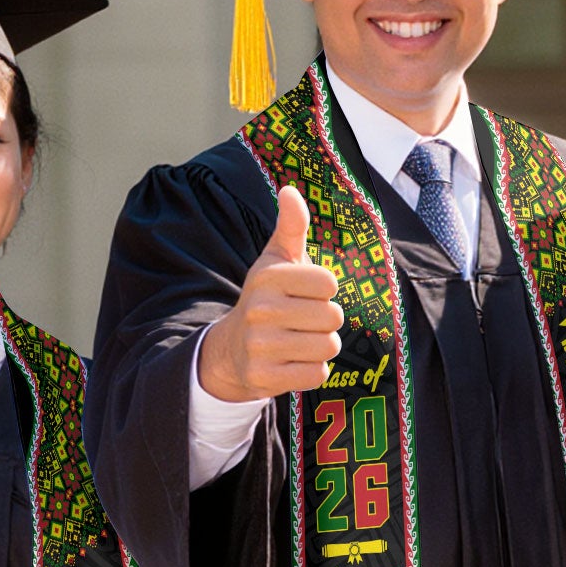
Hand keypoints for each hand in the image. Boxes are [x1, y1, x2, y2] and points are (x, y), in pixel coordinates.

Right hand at [196, 185, 344, 401]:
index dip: (324, 290)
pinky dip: (312, 370)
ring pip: (328, 346)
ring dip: (321, 346)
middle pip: (333, 317)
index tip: (304, 293)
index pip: (329, 283)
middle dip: (326, 321)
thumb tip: (290, 189)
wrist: (231, 349)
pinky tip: (293, 361)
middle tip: (303, 320)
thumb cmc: (267, 298)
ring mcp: (261, 346)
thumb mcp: (276, 260)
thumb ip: (291, 226)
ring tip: (299, 340)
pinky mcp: (265, 377)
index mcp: (268, 277)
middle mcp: (261, 310)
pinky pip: (317, 374)